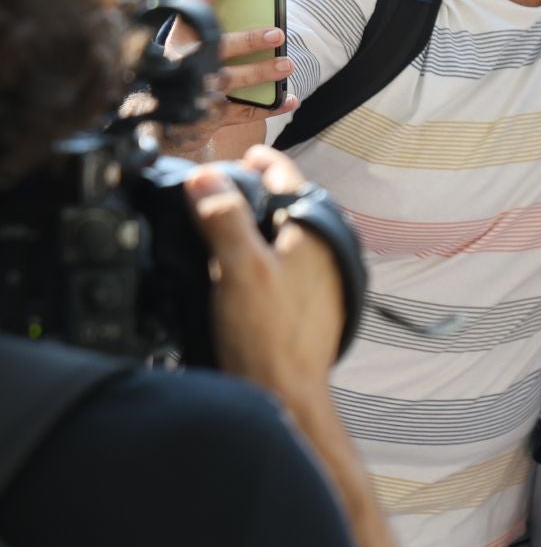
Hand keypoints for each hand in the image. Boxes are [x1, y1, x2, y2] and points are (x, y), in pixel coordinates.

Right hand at [158, 0, 298, 156]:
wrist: (166, 118)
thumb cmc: (188, 65)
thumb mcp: (191, 37)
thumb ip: (205, 10)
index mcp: (179, 38)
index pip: (190, 8)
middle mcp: (182, 63)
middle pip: (214, 49)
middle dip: (246, 41)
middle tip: (276, 34)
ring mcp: (196, 91)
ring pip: (229, 81)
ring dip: (260, 73)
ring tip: (287, 64)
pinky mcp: (210, 116)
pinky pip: (244, 112)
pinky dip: (270, 106)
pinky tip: (290, 98)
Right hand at [186, 146, 344, 400]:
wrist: (287, 393)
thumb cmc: (268, 336)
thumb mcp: (239, 267)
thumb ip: (223, 218)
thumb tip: (205, 177)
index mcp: (317, 232)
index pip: (289, 176)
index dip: (260, 160)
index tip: (239, 154)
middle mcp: (330, 249)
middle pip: (291, 203)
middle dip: (260, 190)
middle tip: (226, 185)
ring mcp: (326, 276)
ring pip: (291, 232)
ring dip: (263, 222)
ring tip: (229, 222)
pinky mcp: (316, 300)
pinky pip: (291, 260)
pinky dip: (268, 251)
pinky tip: (244, 265)